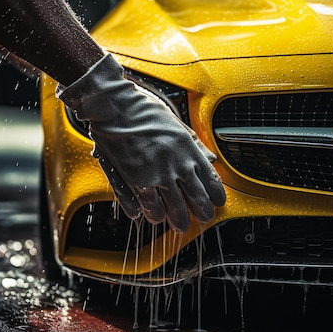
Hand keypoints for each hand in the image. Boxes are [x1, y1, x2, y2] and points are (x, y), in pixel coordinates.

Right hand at [57, 54, 225, 231]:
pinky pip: (149, 207)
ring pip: (174, 209)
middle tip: (202, 218)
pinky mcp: (138, 181)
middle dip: (201, 212)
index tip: (216, 201)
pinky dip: (152, 214)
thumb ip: (194, 144)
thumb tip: (209, 158)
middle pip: (196, 199)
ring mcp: (158, 175)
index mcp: (189, 150)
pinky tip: (152, 216)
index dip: (215, 195)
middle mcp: (177, 165)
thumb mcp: (177, 124)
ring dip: (177, 219)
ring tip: (178, 224)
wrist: (116, 107)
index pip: (211, 180)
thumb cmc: (143, 110)